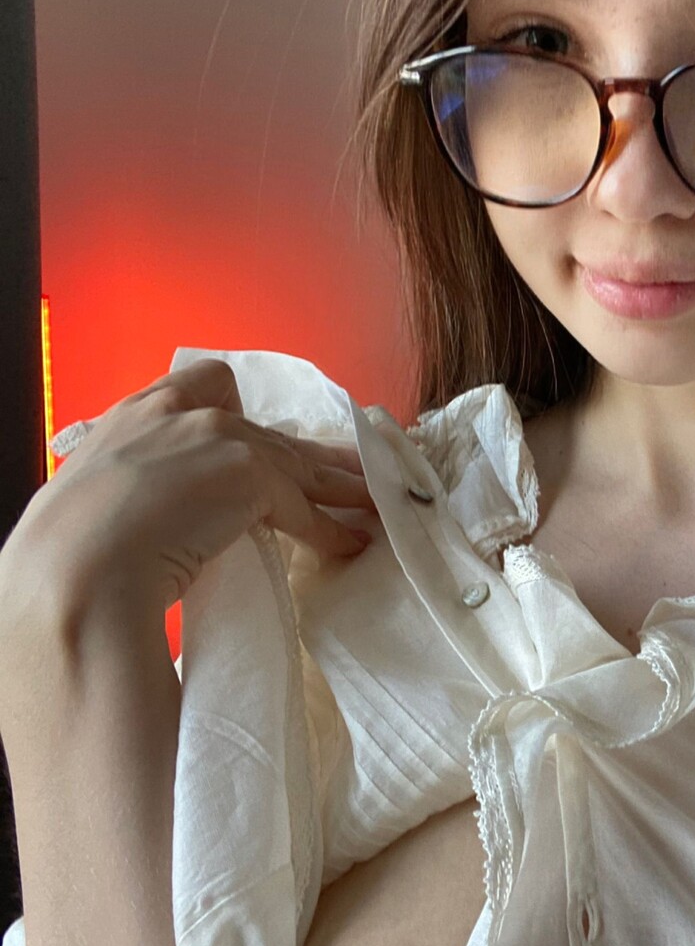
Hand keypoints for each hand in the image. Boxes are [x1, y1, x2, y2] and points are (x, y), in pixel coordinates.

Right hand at [0, 357, 378, 636]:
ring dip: (341, 487)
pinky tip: (352, 543)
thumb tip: (146, 512)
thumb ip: (132, 480)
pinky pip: (306, 510)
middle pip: (270, 432)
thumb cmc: (70, 544)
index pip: (208, 382)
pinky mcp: (252, 477)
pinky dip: (331, 529)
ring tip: (373, 503)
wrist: (79, 563)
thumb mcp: (94, 491)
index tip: (253, 438)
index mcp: (141, 411)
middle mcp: (186, 413)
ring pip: (300, 464)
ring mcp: (222, 439)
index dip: (238, 412)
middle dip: (312, 455)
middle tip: (347, 469)